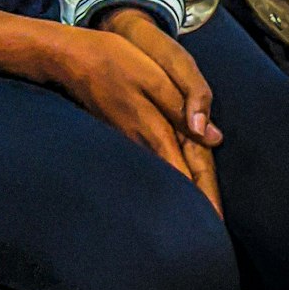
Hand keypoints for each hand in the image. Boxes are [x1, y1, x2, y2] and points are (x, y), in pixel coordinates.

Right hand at [25, 16, 224, 219]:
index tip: (218, 226)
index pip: (187, 175)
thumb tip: (214, 138)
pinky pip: (152, 161)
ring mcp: (129, 141)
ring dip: (182, 193)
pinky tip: (173, 181)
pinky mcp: (122, 134)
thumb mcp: (155, 77)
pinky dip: (167, 175)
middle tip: (216, 230)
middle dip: (197, 205)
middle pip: (177, 181)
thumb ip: (184, 108)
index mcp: (154, 131)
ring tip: (201, 212)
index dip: (205, 200)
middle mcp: (142, 144)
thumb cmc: (114, 61)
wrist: (70, 59)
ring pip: (164, 173)